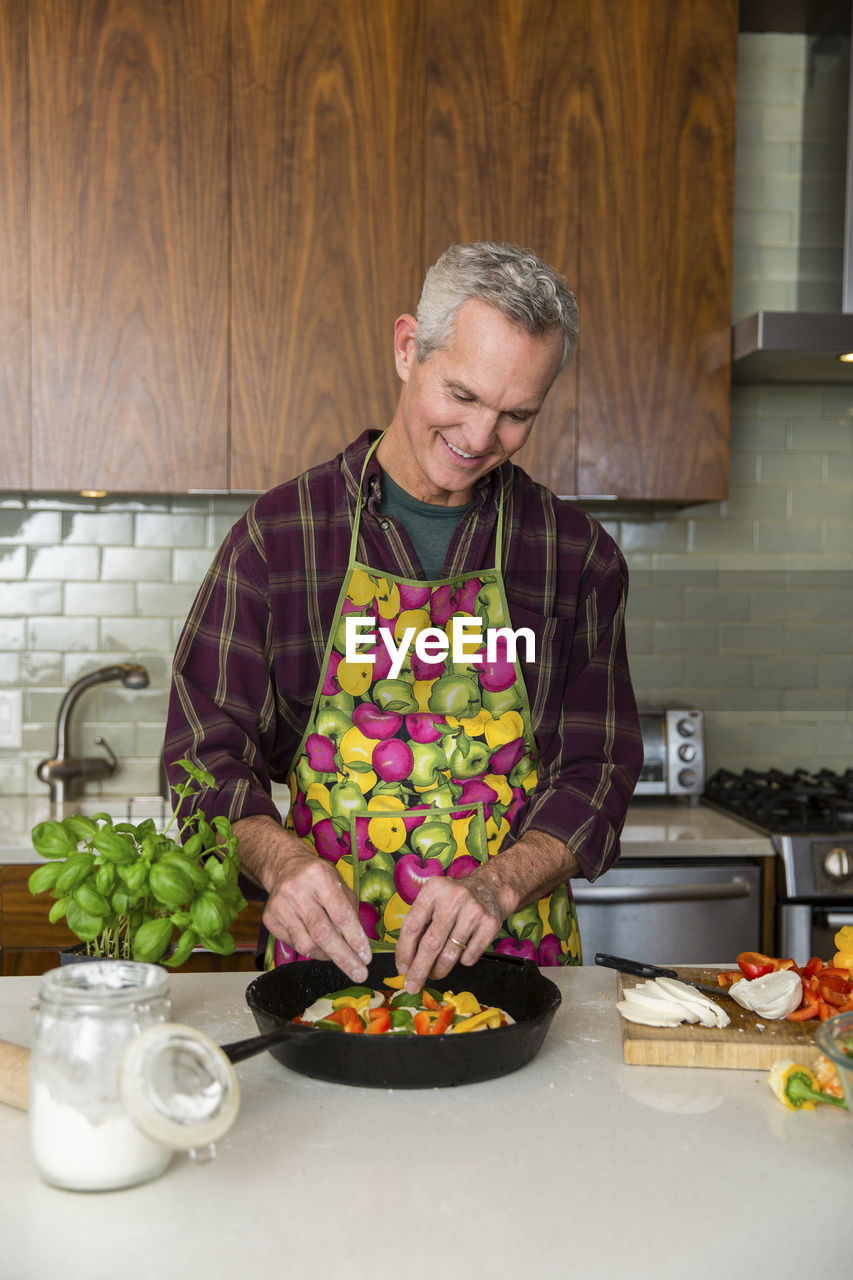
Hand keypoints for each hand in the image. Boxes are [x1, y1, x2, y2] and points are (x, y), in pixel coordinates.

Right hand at [262, 849, 372, 981]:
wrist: (284, 867)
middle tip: (359, 974)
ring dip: (326, 955)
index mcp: (320, 877)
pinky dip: (310, 949)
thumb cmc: (319, 879)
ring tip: (336, 954)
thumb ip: (349, 911)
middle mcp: (297, 890)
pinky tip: (315, 941)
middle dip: (343, 957)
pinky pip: (294, 944)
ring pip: (306, 944)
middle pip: (322, 932)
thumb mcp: (339, 884)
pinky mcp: (270, 918)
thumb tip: (359, 947)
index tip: (366, 957)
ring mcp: (280, 905)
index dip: (355, 938)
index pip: (341, 913)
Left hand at [394, 873, 504, 992]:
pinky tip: (461, 952)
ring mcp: (474, 911)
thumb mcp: (433, 900)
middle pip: (431, 943)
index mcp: (434, 889)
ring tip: (435, 973)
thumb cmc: (453, 899)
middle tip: (413, 986)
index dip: (404, 951)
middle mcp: (454, 898)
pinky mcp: (490, 924)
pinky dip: (462, 961)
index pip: (412, 925)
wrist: (490, 888)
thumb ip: (420, 924)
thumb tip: (406, 962)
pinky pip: (470, 956)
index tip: (402, 969)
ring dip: (439, 970)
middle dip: (419, 970)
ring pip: (451, 954)